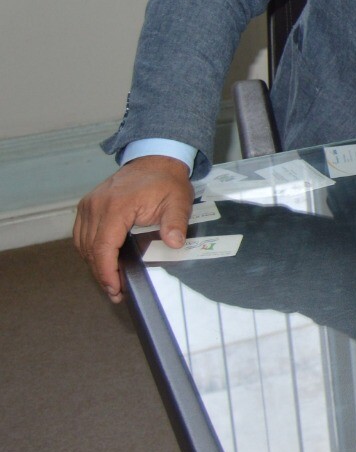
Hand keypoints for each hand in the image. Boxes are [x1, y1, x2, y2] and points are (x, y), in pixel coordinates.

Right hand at [73, 156, 193, 302]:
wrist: (155, 160)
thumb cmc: (166, 181)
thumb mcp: (178, 201)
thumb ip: (175, 223)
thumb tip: (174, 244)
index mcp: (116, 206)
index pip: (103, 247)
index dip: (107, 271)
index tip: (115, 288)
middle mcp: (96, 206)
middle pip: (89, 249)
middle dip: (101, 273)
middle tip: (116, 292)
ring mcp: (88, 205)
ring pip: (82, 244)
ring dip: (94, 263)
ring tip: (111, 280)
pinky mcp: (87, 205)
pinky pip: (81, 234)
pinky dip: (89, 250)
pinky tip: (103, 261)